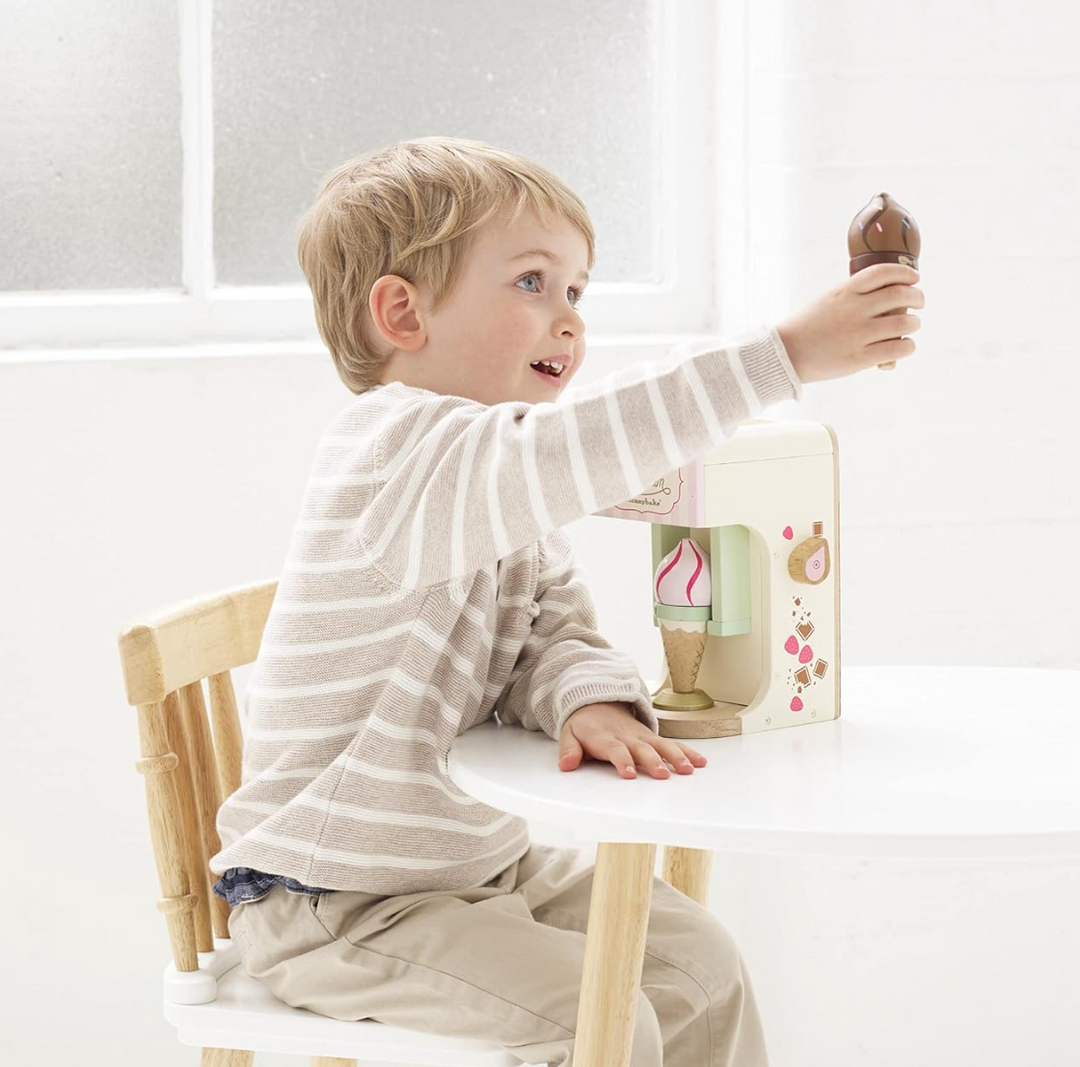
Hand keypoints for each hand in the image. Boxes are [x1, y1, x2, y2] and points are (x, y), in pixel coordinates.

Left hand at [558, 701, 707, 778]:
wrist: (597, 701)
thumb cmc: (584, 724)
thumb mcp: (569, 734)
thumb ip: (569, 750)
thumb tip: (566, 765)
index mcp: (604, 736)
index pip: (615, 749)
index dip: (622, 761)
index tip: (628, 774)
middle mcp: (626, 736)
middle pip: (642, 748)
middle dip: (653, 761)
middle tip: (663, 774)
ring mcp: (641, 736)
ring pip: (661, 745)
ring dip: (675, 757)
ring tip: (688, 769)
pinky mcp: (652, 737)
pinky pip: (671, 744)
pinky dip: (686, 752)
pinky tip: (700, 762)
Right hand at [775, 263, 924, 383]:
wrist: (786, 354)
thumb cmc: (808, 326)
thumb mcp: (828, 299)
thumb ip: (854, 295)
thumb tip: (887, 295)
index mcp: (845, 291)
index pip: (884, 272)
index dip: (905, 273)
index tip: (914, 278)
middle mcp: (854, 310)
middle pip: (901, 295)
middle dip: (917, 297)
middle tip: (918, 302)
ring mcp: (858, 334)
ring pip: (904, 323)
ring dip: (914, 323)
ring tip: (911, 326)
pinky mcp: (860, 358)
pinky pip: (898, 348)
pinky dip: (908, 345)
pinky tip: (905, 345)